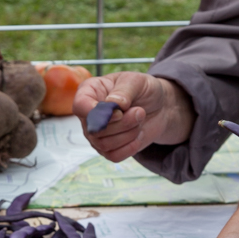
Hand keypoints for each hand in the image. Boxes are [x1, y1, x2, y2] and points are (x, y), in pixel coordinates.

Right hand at [72, 71, 195, 161]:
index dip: (98, 113)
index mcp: (89, 92)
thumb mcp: (136, 81)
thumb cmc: (143, 90)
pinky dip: (130, 147)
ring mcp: (96, 134)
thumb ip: (123, 90)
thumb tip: (113, 104)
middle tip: (140, 111)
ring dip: (129, 134)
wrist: (158, 106)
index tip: (120, 112)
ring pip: (105, 145)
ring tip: (139, 120)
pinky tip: (138, 135)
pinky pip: (113, 156)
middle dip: (123, 123)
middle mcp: (88, 115)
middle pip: (95, 130)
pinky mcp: (108, 149)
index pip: (80, 106)